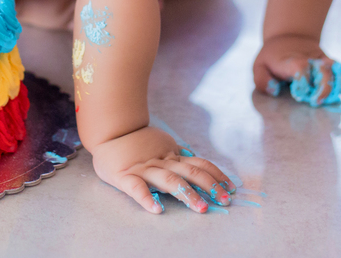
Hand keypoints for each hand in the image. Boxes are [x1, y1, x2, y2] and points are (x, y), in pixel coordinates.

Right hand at [88, 126, 234, 213]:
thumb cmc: (136, 143)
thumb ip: (177, 156)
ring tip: (200, 208)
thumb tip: (198, 163)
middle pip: (190, 172)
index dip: (216, 175)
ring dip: (187, 194)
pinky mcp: (124, 176)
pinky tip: (157, 210)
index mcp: (171, 156)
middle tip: (224, 200)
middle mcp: (161, 161)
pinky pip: (136, 188)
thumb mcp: (161, 145)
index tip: (231, 188)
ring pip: (169, 180)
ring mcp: (143, 168)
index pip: (199, 164)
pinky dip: (146, 199)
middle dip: (210, 186)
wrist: (109, 131)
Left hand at [253, 34, 340, 104]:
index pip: (300, 68)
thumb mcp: (259, 66)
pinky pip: (340, 70)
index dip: (302, 81)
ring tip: (332, 99)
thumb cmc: (272, 58)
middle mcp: (309, 60)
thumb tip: (275, 90)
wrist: (289, 37)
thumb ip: (263, 80)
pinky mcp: (329, 63)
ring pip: (334, 69)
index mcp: (290, 61)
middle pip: (322, 70)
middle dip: (323, 87)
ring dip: (336, 84)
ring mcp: (321, 60)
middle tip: (317, 102)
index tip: (299, 94)